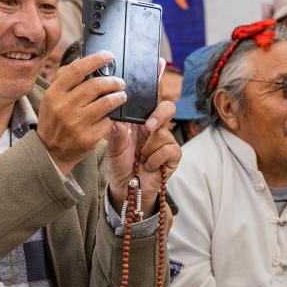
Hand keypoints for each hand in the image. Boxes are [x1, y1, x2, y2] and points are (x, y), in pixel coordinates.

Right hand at [37, 51, 125, 175]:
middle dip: (113, 81)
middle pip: (96, 85)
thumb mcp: (52, 98)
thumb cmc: (54, 120)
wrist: (50, 151)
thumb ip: (65, 78)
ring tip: (121, 95)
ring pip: (106, 102)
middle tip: (120, 82)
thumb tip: (81, 59)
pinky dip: (110, 116)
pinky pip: (106, 121)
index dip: (95, 60)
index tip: (109, 56)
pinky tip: (109, 115)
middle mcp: (64, 107)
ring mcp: (76, 123)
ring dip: (118, 96)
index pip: (77, 70)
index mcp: (54, 94)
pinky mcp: (88, 137)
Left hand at [104, 99, 180, 219]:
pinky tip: (149, 165)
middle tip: (148, 126)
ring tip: (141, 158)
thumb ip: (116, 137)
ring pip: (164, 133)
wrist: (127, 189)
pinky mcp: (173, 155)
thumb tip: (118, 122)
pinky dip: (155, 159)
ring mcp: (166, 141)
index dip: (152, 96)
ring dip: (149, 148)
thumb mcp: (112, 152)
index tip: (147, 99)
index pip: (150, 103)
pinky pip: (169, 150)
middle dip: (160, 114)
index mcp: (139, 123)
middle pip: (168, 108)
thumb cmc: (120, 167)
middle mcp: (155, 129)